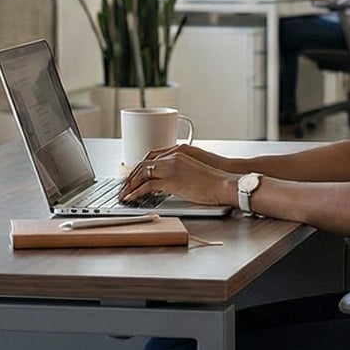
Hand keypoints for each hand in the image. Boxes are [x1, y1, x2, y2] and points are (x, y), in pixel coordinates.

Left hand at [119, 145, 237, 207]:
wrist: (225, 183)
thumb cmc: (215, 180)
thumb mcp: (195, 170)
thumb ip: (181, 171)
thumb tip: (172, 182)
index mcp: (179, 151)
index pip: (151, 156)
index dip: (140, 167)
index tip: (133, 176)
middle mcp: (173, 157)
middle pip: (143, 163)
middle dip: (131, 176)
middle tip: (124, 186)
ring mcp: (171, 168)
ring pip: (142, 173)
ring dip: (130, 184)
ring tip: (124, 194)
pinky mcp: (172, 181)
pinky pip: (147, 186)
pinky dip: (136, 192)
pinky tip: (132, 198)